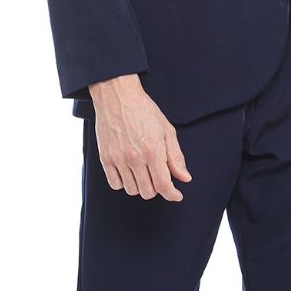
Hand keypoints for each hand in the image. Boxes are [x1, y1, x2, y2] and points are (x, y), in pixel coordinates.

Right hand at [88, 74, 191, 200]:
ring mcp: (118, 158)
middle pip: (148, 192)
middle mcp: (135, 157)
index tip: (176, 194)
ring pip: (132, 190)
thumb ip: (176, 156)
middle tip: (158, 176)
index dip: (172, 194)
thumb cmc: (143, 109)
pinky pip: (115, 184)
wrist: (117, 95)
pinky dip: (124, 182)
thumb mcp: (166, 129)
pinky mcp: (105, 158)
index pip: (164, 185)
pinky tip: (129, 171)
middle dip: (157, 188)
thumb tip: (185, 177)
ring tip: (144, 172)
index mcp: (152, 150)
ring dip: (141, 186)